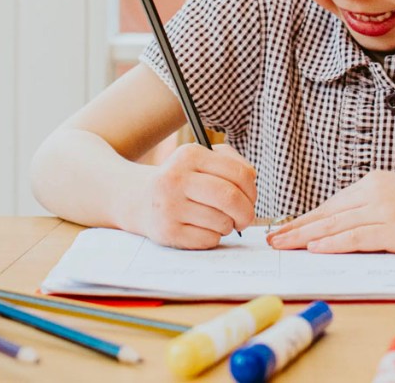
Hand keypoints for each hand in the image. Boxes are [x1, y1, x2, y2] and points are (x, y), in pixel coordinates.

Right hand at [139, 143, 256, 248]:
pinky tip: (202, 229)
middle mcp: (175, 178)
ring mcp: (169, 206)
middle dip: (246, 213)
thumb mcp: (202, 159)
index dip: (252, 191)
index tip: (250, 198)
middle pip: (230, 198)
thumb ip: (232, 162)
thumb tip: (251, 178)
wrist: (142, 200)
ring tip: (218, 220)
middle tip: (245, 218)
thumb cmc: (184, 180)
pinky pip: (209, 239)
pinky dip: (214, 237)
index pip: (239, 174)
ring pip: (222, 222)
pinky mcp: (167, 231)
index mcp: (189, 155)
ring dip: (228, 225)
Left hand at [266, 170, 394, 253]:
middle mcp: (376, 192)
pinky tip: (315, 248)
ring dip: (305, 237)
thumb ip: (376, 207)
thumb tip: (346, 226)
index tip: (282, 228)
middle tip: (270, 239)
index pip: (331, 203)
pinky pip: (358, 237)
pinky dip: (333, 243)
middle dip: (295, 228)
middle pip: (327, 213)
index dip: (304, 218)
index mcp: (375, 181)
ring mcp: (387, 210)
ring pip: (336, 226)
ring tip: (282, 246)